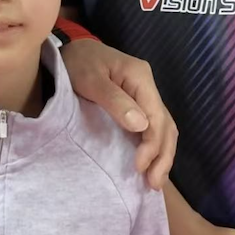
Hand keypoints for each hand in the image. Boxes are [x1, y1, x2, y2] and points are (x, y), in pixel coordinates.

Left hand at [60, 39, 177, 188]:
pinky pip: (152, 127)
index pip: (156, 115)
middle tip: (152, 184)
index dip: (151, 144)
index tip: (139, 166)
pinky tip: (150, 165)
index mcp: (140, 77)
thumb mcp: (90, 79)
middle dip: (162, 155)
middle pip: (165, 124)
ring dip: (162, 155)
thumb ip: (114, 100)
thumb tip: (141, 126)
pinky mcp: (136, 104)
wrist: (69, 50)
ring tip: (155, 182)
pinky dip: (154, 147)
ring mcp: (144, 95)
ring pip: (164, 128)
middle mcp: (147, 86)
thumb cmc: (77, 63)